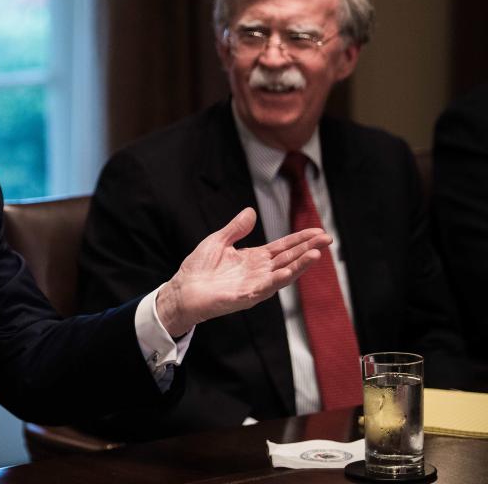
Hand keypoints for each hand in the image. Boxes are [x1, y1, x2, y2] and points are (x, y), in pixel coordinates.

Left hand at [156, 207, 330, 336]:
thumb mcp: (218, 241)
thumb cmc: (198, 268)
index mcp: (253, 258)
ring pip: (282, 274)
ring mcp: (253, 285)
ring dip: (300, 265)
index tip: (318, 231)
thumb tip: (251, 211)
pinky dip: (278, 280)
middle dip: (308, 249)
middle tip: (327, 239)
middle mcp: (258, 272)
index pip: (282, 247)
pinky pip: (264, 288)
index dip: (300, 239)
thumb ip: (236, 229)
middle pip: (288, 259)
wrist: (182, 289)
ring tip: (317, 254)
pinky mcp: (244, 296)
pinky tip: (289, 272)